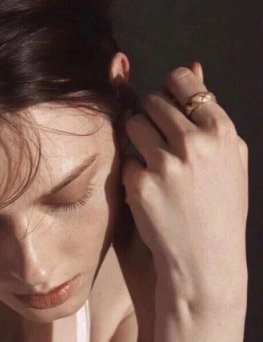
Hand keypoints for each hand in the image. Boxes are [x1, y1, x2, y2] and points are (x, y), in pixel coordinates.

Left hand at [119, 62, 247, 303]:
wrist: (206, 261)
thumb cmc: (218, 209)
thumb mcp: (228, 159)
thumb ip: (207, 114)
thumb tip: (193, 66)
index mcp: (222, 132)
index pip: (183, 81)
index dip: (169, 88)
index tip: (165, 102)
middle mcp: (195, 143)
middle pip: (152, 101)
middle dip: (149, 115)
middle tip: (156, 139)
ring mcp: (166, 164)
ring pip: (132, 124)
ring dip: (136, 139)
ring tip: (151, 164)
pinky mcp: (140, 185)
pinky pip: (126, 159)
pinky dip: (131, 170)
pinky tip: (146, 191)